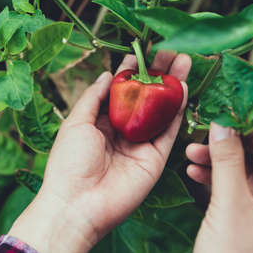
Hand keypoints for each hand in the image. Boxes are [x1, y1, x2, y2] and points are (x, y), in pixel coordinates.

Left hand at [8, 52, 190, 252]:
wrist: (78, 204)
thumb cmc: (68, 162)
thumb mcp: (75, 122)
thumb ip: (93, 97)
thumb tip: (106, 74)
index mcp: (101, 122)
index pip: (121, 91)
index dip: (131, 71)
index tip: (142, 50)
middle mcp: (123, 130)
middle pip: (145, 97)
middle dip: (158, 73)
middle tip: (170, 49)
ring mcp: (141, 143)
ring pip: (162, 110)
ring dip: (173, 86)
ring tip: (184, 60)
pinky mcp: (156, 157)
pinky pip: (170, 130)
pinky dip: (178, 109)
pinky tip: (183, 87)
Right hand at [187, 123, 252, 252]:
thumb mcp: (230, 204)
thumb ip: (227, 160)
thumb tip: (222, 124)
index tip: (227, 118)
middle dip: (230, 149)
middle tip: (204, 136)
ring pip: (246, 177)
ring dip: (219, 164)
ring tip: (191, 155)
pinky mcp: (252, 222)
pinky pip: (237, 193)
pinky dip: (217, 182)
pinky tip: (195, 173)